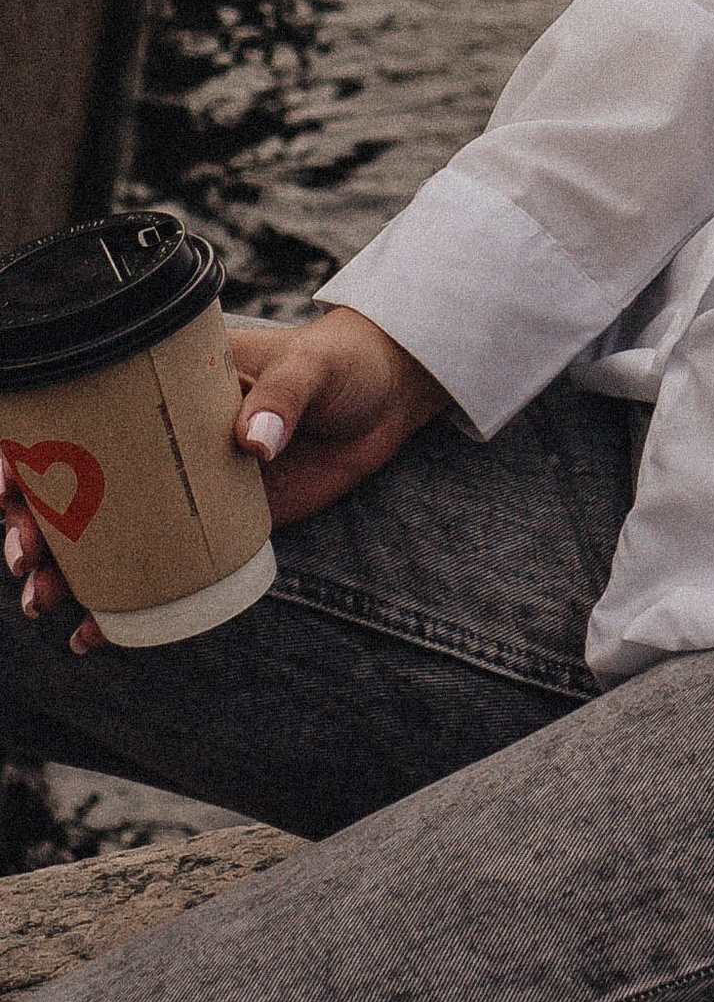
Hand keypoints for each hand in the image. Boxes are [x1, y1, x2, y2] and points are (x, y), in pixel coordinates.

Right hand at [3, 305, 447, 655]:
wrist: (386, 399)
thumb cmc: (341, 364)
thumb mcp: (313, 368)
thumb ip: (285, 397)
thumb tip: (253, 442)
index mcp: (163, 382)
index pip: (76, 408)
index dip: (25, 445)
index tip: (4, 480)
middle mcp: (158, 438)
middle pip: (72, 482)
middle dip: (32, 523)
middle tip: (25, 559)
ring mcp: (180, 488)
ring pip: (101, 534)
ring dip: (62, 571)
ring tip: (44, 604)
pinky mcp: (212, 530)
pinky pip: (154, 572)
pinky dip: (120, 607)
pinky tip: (93, 637)